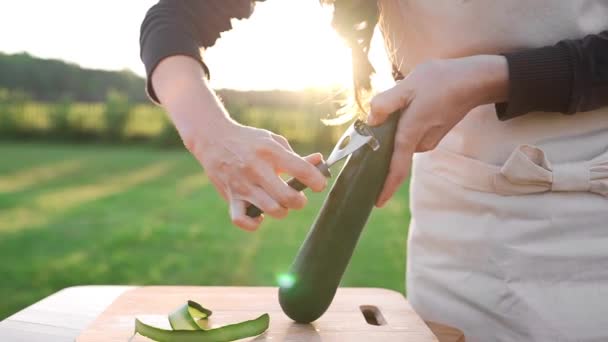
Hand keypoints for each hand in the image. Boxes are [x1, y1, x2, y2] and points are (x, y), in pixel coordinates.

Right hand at [151, 56, 327, 230]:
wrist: (213, 138)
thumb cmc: (250, 141)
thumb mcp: (274, 141)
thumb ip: (297, 157)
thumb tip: (320, 163)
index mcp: (271, 152)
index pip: (302, 170)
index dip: (317, 181)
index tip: (318, 185)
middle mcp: (256, 169)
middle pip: (288, 197)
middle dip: (300, 202)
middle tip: (298, 198)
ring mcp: (242, 184)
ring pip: (270, 210)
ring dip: (281, 211)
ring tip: (279, 203)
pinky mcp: (230, 196)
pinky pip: (242, 220)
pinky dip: (254, 223)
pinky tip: (259, 214)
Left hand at [367, 55, 507, 206]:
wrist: (475, 80)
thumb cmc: (442, 82)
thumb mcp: (408, 86)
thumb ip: (386, 103)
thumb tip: (371, 120)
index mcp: (411, 135)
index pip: (397, 169)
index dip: (386, 187)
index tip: (378, 203)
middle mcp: (421, 143)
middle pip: (394, 151)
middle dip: (382, 142)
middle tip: (375, 124)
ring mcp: (429, 139)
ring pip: (402, 140)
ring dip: (394, 129)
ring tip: (396, 106)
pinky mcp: (434, 133)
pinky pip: (411, 134)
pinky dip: (404, 126)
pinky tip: (407, 107)